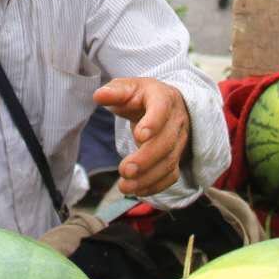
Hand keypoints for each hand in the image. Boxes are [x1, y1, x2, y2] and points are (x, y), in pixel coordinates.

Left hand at [94, 79, 191, 196]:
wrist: (165, 106)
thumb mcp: (128, 88)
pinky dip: (155, 186)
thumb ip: (114, 92)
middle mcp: (176, 120)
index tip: (139, 136)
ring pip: (169, 162)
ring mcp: (179, 141)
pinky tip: (137, 191)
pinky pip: (171, 176)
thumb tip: (98, 96)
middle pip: (167, 142)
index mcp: (163, 98)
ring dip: (147, 178)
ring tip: (124, 186)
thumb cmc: (142, 96)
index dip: (153, 123)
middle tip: (125, 170)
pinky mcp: (177, 158)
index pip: (162, 109)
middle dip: (146, 159)